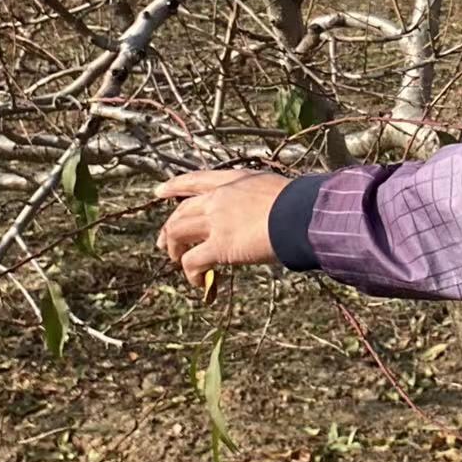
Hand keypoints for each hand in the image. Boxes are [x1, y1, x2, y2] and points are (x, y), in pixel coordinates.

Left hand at [154, 167, 292, 290]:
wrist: (302, 214)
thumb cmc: (301, 204)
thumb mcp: (275, 191)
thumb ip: (261, 201)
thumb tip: (271, 216)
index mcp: (234, 181)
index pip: (197, 179)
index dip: (175, 186)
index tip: (160, 191)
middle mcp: (219, 198)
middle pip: (182, 211)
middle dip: (168, 227)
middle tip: (163, 242)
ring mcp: (216, 221)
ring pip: (177, 233)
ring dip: (175, 249)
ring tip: (179, 262)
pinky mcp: (219, 246)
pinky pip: (192, 261)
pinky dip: (191, 273)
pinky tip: (198, 281)